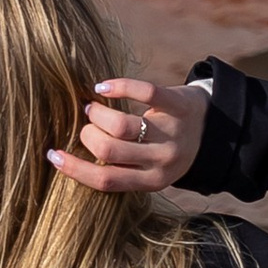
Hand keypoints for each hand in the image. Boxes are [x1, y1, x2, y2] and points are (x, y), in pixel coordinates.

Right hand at [49, 76, 205, 194]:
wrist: (215, 130)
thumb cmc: (166, 150)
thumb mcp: (149, 169)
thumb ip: (120, 167)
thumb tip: (69, 158)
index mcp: (151, 182)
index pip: (105, 180)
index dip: (74, 168)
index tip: (53, 154)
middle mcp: (162, 161)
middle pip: (108, 150)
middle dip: (87, 134)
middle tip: (86, 124)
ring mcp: (172, 133)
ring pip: (121, 125)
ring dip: (98, 113)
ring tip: (93, 106)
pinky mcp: (179, 105)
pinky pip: (145, 92)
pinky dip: (118, 86)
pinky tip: (103, 86)